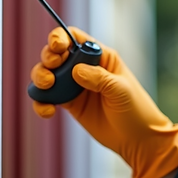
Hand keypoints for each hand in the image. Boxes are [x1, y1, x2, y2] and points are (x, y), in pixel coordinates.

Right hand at [31, 27, 177, 177]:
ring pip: (48, 74)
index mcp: (100, 56)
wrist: (137, 140)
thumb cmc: (136, 109)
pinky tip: (48, 111)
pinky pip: (48, 98)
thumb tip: (75, 71)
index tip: (57, 47)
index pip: (75, 38)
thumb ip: (99, 78)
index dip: (61, 37)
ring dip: (40, 77)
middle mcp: (85, 67)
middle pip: (56, 54)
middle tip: (52, 71)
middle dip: (48, 58)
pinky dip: (41, 102)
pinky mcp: (69, 104)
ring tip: (47, 88)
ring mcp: (75, 86)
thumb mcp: (121, 90)